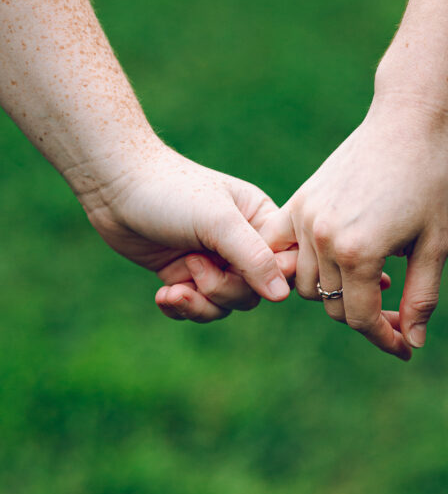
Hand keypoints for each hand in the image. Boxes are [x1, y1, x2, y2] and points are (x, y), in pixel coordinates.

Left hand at [83, 142, 295, 321]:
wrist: (115, 186)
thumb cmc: (172, 192)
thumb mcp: (218, 222)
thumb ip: (253, 258)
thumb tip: (282, 296)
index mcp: (260, 221)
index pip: (285, 262)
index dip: (271, 277)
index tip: (240, 271)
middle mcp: (241, 243)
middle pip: (253, 292)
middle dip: (222, 289)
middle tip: (194, 265)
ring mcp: (213, 260)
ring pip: (226, 304)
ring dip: (199, 304)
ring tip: (172, 288)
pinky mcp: (184, 273)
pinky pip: (198, 306)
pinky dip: (182, 306)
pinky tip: (163, 294)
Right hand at [263, 97, 447, 357]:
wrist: (406, 124)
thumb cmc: (430, 182)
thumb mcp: (436, 244)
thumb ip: (421, 297)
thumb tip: (412, 342)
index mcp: (360, 253)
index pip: (361, 318)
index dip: (385, 339)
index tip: (405, 348)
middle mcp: (324, 239)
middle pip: (332, 306)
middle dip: (364, 317)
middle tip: (396, 314)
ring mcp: (305, 220)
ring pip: (306, 284)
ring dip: (335, 292)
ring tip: (369, 282)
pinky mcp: (298, 203)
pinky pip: (282, 250)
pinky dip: (298, 265)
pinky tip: (327, 266)